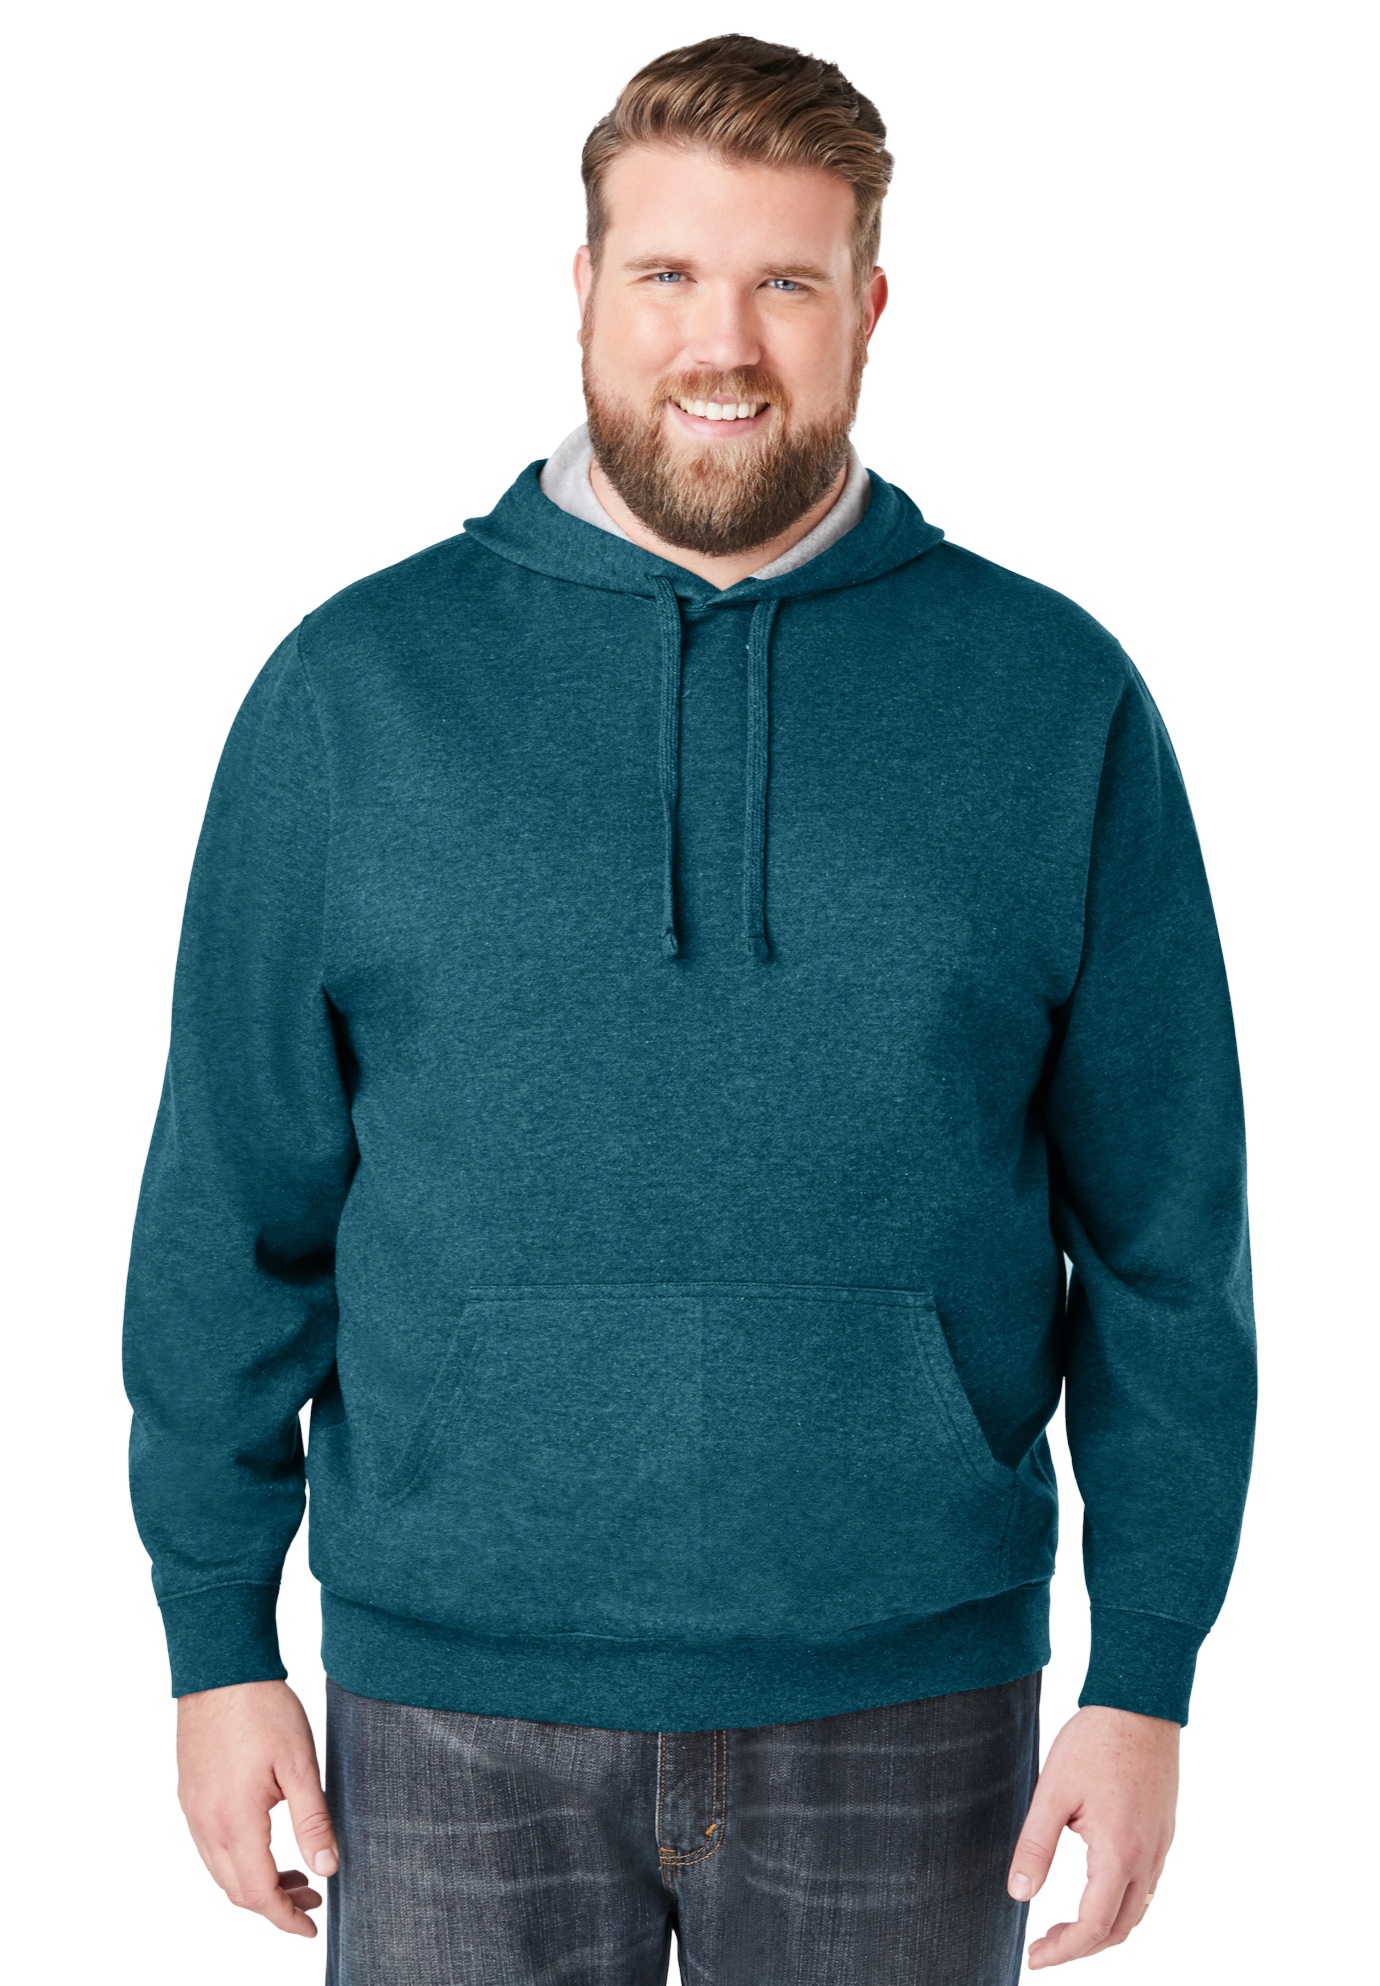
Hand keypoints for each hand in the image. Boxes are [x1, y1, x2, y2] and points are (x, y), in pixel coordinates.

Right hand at [176, 1678, 338, 1937]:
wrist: (220, 1666)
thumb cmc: (262, 1708)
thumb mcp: (300, 1764)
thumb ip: (313, 1821)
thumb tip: (327, 1869)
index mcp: (235, 1821)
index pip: (258, 1893)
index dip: (285, 1918)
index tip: (311, 1927)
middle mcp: (206, 1823)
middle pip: (236, 1890)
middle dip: (274, 1904)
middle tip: (312, 1899)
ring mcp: (193, 1809)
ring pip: (220, 1870)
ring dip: (255, 1882)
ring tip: (295, 1874)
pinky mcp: (190, 1793)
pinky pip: (210, 1845)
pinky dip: (237, 1859)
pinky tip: (265, 1842)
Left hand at [1006, 1703, 1177, 1966]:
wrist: (1140, 1702)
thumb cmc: (1094, 1742)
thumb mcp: (1052, 1792)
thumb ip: (1036, 1846)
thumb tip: (1019, 1895)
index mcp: (1119, 1852)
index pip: (1094, 1926)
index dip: (1064, 1951)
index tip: (1035, 1958)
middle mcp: (1148, 1857)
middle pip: (1120, 1928)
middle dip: (1082, 1947)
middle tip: (1044, 1946)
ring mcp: (1161, 1845)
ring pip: (1137, 1911)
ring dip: (1102, 1929)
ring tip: (1064, 1926)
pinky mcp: (1164, 1831)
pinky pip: (1146, 1886)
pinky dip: (1120, 1904)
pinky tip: (1093, 1889)